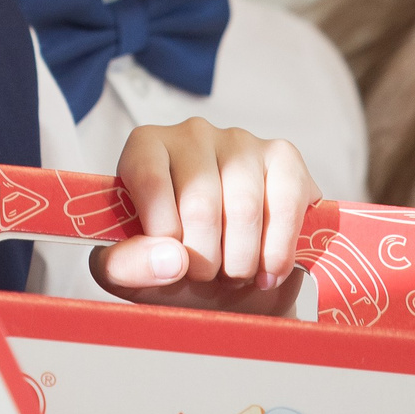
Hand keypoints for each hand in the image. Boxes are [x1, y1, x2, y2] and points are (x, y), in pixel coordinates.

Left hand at [92, 118, 318, 316]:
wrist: (223, 279)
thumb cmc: (168, 263)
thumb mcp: (127, 272)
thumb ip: (130, 265)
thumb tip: (172, 259)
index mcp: (145, 148)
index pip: (149, 179)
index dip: (163, 233)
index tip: (172, 263)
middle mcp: (192, 134)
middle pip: (200, 203)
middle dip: (204, 260)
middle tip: (204, 277)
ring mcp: (241, 141)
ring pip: (245, 209)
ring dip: (240, 262)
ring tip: (233, 274)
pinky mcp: (283, 157)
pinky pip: (287, 203)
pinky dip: (278, 251)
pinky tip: (268, 271)